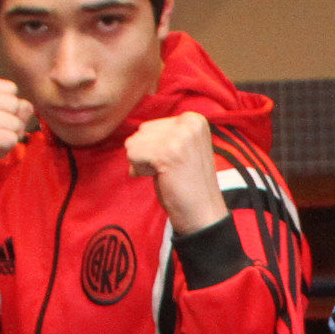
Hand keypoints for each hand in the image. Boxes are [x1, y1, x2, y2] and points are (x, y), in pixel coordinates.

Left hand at [125, 112, 228, 236]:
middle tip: (170, 171)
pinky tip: (162, 178)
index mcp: (194, 119)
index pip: (150, 126)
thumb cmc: (188, 183)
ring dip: (144, 163)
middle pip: (141, 132)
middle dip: (147, 154)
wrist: (204, 213)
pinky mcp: (168, 151)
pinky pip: (133, 154)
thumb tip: (131, 135)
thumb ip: (163, 134)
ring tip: (167, 174)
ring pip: (134, 142)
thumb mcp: (181, 148)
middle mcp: (189, 122)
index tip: (173, 163)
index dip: (154, 149)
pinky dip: (140, 170)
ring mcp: (180, 136)